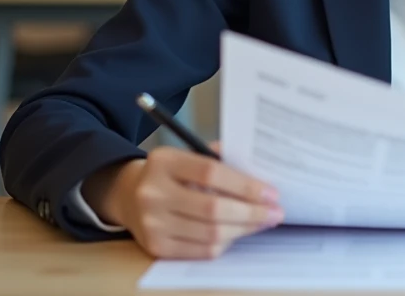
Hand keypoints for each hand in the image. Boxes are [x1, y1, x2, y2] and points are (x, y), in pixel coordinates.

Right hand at [87, 141, 282, 258]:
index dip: (245, 185)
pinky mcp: (155, 247)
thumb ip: (220, 159)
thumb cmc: (170, 173)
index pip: (211, 173)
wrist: (129, 195)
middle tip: (275, 212)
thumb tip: (260, 175)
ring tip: (263, 223)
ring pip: (210, 233)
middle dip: (251, 212)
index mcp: (164, 161)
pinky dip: (226, 243)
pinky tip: (238, 233)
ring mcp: (152, 223)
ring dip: (244, 229)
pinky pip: (201, 251)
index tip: (270, 192)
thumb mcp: (188, 154)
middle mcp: (153, 193)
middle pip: (212, 208)